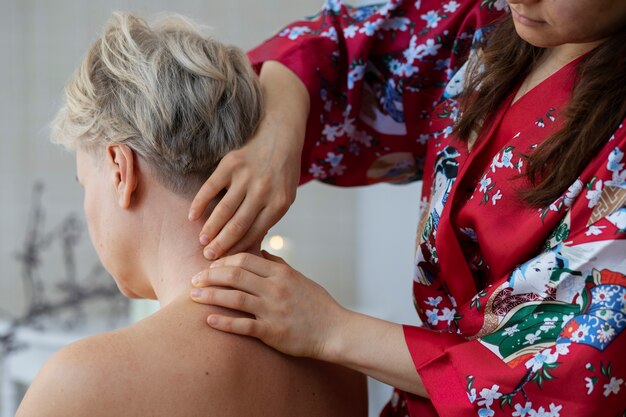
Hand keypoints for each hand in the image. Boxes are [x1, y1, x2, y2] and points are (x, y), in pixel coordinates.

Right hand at [188, 61, 309, 259]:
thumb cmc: (282, 173)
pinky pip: (211, 187)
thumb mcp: (285, 197)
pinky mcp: (231, 163)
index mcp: (279, 204)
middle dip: (221, 245)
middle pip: (237, 225)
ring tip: (201, 241)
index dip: (238, 249)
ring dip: (210, 228)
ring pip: (224, 209)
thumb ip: (268, 218)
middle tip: (208, 257)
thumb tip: (248, 245)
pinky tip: (192, 216)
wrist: (281, 136)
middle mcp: (263, 191)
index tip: (226, 261)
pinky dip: (200, 203)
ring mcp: (246, 177)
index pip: (255, 233)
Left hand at [190, 251, 348, 359]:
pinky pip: (244, 326)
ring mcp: (274, 310)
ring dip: (211, 296)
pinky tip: (209, 320)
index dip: (223, 261)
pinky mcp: (273, 332)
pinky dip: (225, 322)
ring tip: (193, 296)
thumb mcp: (299, 278)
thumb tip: (260, 252)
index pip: (245, 259)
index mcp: (281, 273)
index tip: (210, 266)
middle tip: (194, 279)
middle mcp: (276, 289)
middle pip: (235, 275)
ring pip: (235, 298)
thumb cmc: (317, 304)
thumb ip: (278, 265)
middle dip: (210, 276)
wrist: (335, 330)